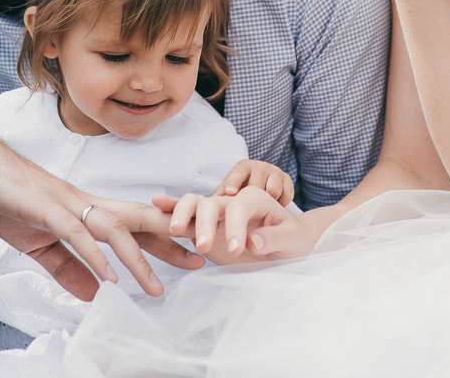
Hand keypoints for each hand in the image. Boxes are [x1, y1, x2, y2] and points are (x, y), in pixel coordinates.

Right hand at [0, 92, 201, 300]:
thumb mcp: (41, 244)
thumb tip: (95, 295)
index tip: (194, 257)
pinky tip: (108, 278)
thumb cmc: (10, 199)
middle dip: (172, 242)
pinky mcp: (48, 210)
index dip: (166, 242)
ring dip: (138, 260)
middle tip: (201, 261)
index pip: (136, 227)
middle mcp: (88, 204)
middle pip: (140, 221)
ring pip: (115, 230)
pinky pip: (78, 235)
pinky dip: (95, 256)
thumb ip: (70, 268)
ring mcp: (70, 205)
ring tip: (156, 289)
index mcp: (89, 211)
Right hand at [153, 186, 318, 265]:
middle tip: (205, 247)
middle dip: (205, 223)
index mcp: (255, 199)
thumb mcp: (292, 241)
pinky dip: (171, 209)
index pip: (239, 207)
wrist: (287, 247)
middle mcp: (232, 202)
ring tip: (175, 230)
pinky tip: (156, 203)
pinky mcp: (206, 228)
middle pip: (212, 203)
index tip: (236, 250)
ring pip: (194, 204)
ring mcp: (217, 213)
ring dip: (183, 215)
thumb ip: (273, 238)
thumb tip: (252, 240)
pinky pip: (187, 216)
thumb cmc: (293, 241)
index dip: (235, 226)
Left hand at [214, 159, 294, 206]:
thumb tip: (214, 201)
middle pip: (256, 185)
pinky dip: (280, 204)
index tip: (230, 192)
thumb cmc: (242, 192)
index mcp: (243, 167)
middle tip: (247, 212)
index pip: (238, 172)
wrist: (265, 191)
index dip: (234, 182)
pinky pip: (286, 195)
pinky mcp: (288, 180)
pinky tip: (274, 208)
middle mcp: (260, 167)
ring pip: (273, 191)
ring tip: (262, 211)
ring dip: (268, 202)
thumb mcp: (230, 191)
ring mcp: (275, 172)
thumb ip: (222, 195)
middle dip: (252, 199)